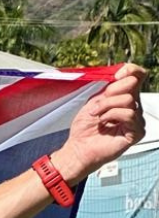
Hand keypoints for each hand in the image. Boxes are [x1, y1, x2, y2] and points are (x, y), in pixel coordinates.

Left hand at [53, 64, 146, 182]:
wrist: (79, 147)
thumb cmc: (85, 127)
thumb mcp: (94, 100)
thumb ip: (109, 87)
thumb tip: (123, 73)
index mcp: (124, 96)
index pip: (138, 75)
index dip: (130, 70)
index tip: (116, 75)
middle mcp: (134, 106)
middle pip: (132, 84)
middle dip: (110, 92)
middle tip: (96, 105)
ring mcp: (137, 119)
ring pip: (129, 100)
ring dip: (106, 106)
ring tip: (96, 115)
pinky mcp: (137, 132)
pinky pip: (130, 114)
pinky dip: (112, 115)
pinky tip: (103, 122)